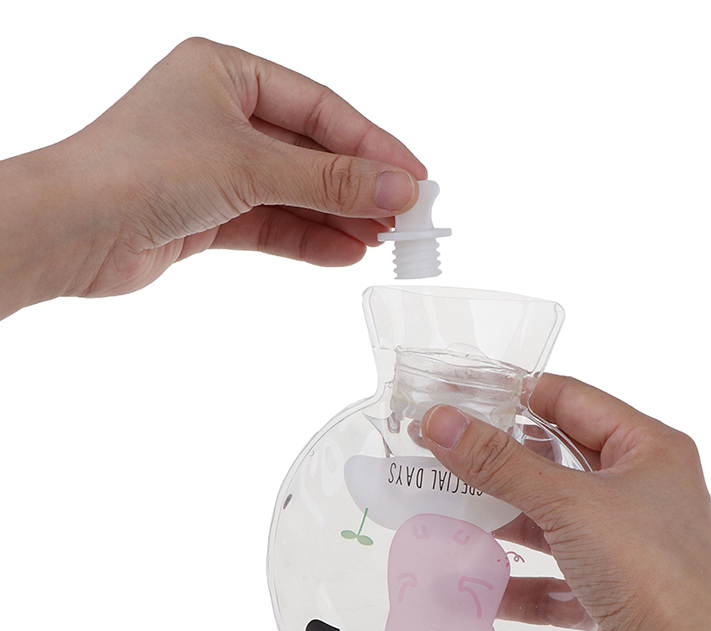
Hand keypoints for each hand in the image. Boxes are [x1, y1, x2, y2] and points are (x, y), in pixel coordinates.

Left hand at [0, 38, 425, 316]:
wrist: (73, 230)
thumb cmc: (139, 168)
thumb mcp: (252, 165)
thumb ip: (330, 181)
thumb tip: (396, 187)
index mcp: (227, 74)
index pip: (321, 108)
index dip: (372, 143)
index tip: (413, 175)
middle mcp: (222, 117)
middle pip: (311, 153)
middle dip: (357, 187)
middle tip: (403, 215)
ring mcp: (215, 168)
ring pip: (294, 193)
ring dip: (337, 218)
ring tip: (380, 239)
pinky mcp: (208, 213)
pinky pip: (272, 224)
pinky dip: (307, 239)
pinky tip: (344, 253)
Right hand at [420, 374, 710, 630]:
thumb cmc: (645, 569)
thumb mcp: (567, 503)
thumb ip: (499, 462)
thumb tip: (439, 422)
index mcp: (648, 448)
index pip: (571, 399)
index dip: (515, 394)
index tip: (460, 397)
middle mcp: (642, 489)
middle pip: (556, 459)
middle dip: (500, 461)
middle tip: (444, 453)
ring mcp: (627, 541)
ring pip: (552, 517)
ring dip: (504, 519)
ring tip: (449, 510)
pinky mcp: (611, 587)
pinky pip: (554, 571)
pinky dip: (518, 577)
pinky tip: (476, 582)